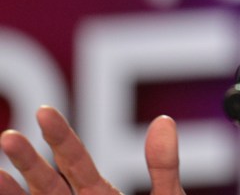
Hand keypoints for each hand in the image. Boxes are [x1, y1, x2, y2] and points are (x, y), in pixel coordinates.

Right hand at [0, 106, 183, 194]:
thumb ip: (163, 166)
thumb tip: (164, 121)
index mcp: (99, 194)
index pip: (74, 159)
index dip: (59, 136)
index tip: (44, 112)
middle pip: (46, 181)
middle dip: (27, 160)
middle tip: (9, 136)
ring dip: (13, 191)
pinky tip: (3, 192)